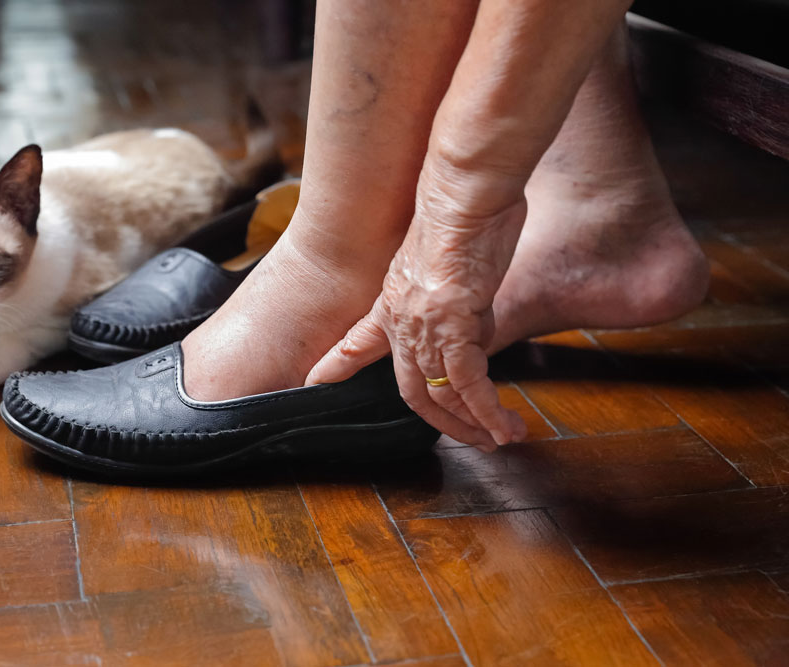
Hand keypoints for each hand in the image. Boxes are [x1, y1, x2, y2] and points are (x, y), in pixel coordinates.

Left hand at [306, 162, 528, 450]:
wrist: (463, 190)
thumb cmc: (464, 209)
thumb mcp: (448, 259)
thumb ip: (454, 296)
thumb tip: (472, 319)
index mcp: (394, 299)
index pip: (360, 341)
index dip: (338, 364)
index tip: (316, 380)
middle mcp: (403, 318)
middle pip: (411, 388)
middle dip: (443, 421)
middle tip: (471, 438)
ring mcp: (424, 324)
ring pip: (442, 393)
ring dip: (473, 423)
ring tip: (499, 438)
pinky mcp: (453, 325)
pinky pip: (468, 384)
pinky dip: (487, 410)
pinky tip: (504, 427)